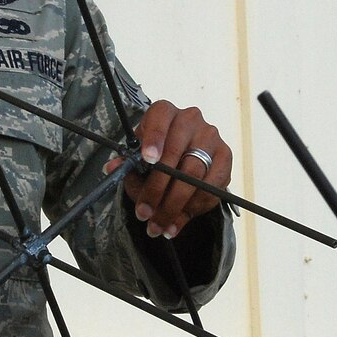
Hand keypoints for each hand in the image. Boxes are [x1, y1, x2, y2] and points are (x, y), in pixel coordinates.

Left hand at [106, 100, 231, 237]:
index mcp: (164, 112)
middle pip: (176, 155)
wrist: (182, 155)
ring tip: (158, 225)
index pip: (160, 118)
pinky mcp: (225, 156)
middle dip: (157, 190)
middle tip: (144, 213)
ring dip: (174, 206)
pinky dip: (193, 210)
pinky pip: (212, 188)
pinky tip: (177, 223)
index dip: (154, 139)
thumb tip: (111, 169)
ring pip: (194, 176)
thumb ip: (127, 163)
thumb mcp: (138, 154)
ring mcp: (211, 137)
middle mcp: (190, 119)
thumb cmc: (156, 152)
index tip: (147, 160)